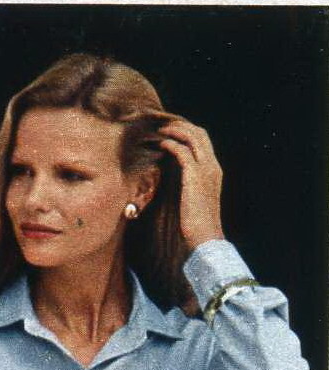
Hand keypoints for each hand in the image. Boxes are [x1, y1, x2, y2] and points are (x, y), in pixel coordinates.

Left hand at [156, 115, 223, 254]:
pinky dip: (171, 144)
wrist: (205, 239)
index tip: (172, 132)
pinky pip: (182, 151)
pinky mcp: (194, 176)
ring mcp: (205, 169)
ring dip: (174, 130)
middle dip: (181, 126)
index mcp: (214, 171)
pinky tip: (160, 145)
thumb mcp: (194, 201)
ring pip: (192, 137)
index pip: (203, 142)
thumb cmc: (197, 226)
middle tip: (163, 126)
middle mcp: (213, 166)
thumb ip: (188, 186)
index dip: (187, 133)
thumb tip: (174, 181)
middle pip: (199, 133)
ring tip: (159, 131)